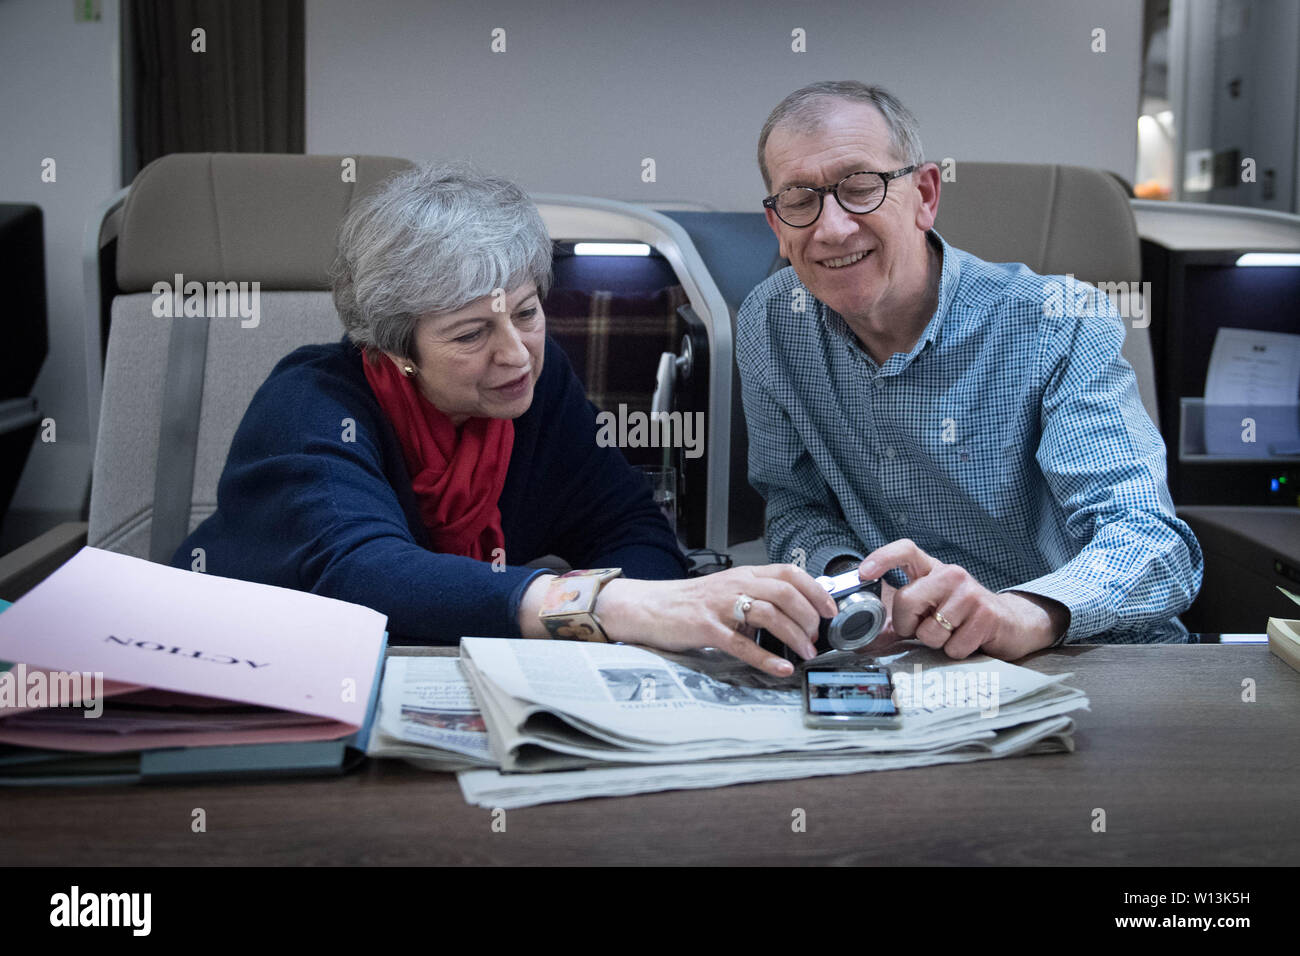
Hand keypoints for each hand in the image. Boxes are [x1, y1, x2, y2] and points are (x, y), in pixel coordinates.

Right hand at [595, 565, 837, 676]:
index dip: (815, 590)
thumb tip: (796, 613)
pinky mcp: (707, 629)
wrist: (650, 607)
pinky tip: (781, 669)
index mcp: (745, 574)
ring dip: (794, 636)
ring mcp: (721, 606)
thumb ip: (757, 597)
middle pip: (785, 593)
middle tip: (816, 637)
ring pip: (770, 615)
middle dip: (809, 617)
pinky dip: (767, 659)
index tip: (830, 610)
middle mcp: (736, 585)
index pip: (789, 573)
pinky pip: (743, 644)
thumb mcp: (728, 591)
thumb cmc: (691, 603)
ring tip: (806, 653)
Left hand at [859, 539, 1067, 660]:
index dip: (882, 558)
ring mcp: (970, 593)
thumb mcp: (929, 610)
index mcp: (932, 569)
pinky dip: (956, 652)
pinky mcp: (986, 615)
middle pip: (907, 600)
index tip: (864, 573)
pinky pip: (952, 647)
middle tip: (923, 628)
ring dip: (936, 642)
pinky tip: (968, 640)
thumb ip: (898, 619)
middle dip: (907, 625)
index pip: (905, 550)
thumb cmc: (961, 617)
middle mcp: (951, 574)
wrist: (1011, 624)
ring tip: (952, 633)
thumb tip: (864, 638)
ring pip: (929, 631)